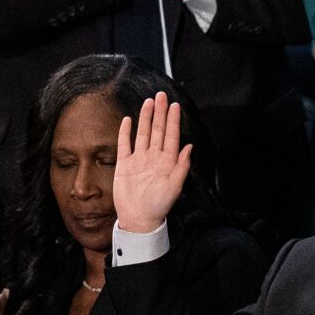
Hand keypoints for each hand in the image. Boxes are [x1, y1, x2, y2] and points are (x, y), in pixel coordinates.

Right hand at [114, 93, 192, 234]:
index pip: (171, 136)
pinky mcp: (124, 165)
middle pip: (157, 130)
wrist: (138, 219)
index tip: (174, 106)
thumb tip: (190, 147)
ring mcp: (139, 160)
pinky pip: (125, 145)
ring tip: (148, 102)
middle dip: (160, 113)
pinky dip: (126, 132)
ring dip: (146, 118)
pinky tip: (128, 120)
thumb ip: (182, 166)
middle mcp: (154, 157)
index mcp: (167, 161)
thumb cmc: (159, 205)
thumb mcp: (175, 186)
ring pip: (142, 134)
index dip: (173, 120)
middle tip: (161, 96)